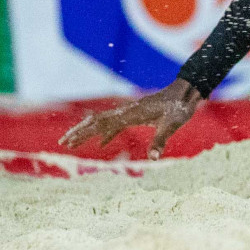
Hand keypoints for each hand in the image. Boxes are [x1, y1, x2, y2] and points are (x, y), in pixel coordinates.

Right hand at [60, 78, 202, 158]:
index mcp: (131, 113)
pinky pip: (116, 124)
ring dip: (89, 132)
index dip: (84, 132)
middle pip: (97, 121)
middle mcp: (127, 111)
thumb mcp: (173, 124)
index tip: (69, 140)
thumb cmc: (180, 107)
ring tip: (73, 143)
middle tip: (62, 143)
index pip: (102, 123)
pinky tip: (102, 143)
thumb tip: (153, 158)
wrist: (187, 91)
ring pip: (104, 122)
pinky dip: (106, 133)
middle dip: (79, 132)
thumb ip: (161, 140)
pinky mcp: (137, 114)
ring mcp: (131, 112)